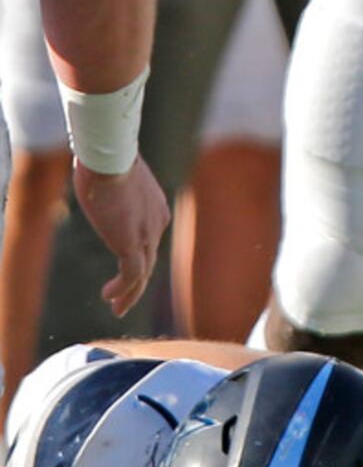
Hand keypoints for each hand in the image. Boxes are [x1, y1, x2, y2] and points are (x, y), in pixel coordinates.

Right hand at [72, 156, 167, 315]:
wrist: (112, 158)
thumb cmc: (107, 161)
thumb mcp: (116, 180)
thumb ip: (114, 193)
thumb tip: (100, 191)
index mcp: (156, 209)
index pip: (149, 241)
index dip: (138, 258)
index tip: (125, 271)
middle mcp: (157, 224)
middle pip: (149, 260)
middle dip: (138, 283)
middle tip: (124, 300)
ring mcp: (147, 234)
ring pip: (143, 273)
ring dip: (130, 293)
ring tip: (118, 308)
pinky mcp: (132, 243)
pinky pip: (132, 274)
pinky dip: (122, 289)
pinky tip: (109, 297)